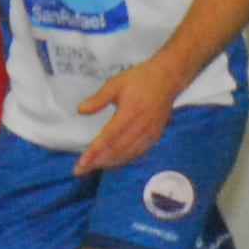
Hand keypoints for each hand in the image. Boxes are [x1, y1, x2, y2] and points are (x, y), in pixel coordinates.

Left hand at [74, 57, 180, 173]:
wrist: (167, 78)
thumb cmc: (140, 78)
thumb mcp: (116, 83)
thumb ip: (98, 98)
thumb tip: (81, 110)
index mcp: (130, 113)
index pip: (108, 138)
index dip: (94, 153)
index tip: (81, 164)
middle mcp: (141, 127)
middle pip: (117, 151)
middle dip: (98, 162)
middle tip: (81, 170)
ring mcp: (150, 133)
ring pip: (128, 155)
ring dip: (110, 163)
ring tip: (93, 167)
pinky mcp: (155, 136)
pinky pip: (138, 153)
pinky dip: (124, 160)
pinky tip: (114, 162)